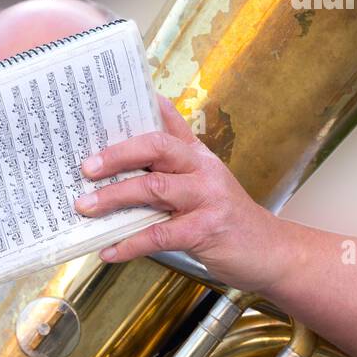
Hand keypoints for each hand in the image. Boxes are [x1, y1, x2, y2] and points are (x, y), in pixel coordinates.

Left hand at [74, 95, 288, 293]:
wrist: (270, 251)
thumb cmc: (226, 220)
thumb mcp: (203, 185)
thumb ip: (171, 171)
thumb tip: (128, 166)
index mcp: (197, 155)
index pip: (166, 122)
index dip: (138, 108)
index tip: (104, 104)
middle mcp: (202, 169)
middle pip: (156, 147)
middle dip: (117, 155)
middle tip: (86, 167)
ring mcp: (206, 198)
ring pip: (154, 188)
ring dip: (114, 198)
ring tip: (86, 207)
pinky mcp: (206, 229)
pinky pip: (160, 234)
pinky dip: (130, 243)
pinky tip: (109, 250)